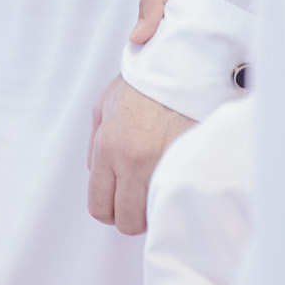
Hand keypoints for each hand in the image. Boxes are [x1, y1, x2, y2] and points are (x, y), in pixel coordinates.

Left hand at [87, 73, 192, 234]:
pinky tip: (178, 177)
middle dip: (132, 215)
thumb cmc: (143, 82)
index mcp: (109, 147)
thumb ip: (95, 143)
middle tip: (141, 198)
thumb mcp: (104, 104)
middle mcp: (133, 160)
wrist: (182, 64)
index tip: (120, 204)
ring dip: (155, 206)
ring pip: (153, 214)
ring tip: (161, 185)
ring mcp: (163, 163)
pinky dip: (176, 193)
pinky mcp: (189, 161)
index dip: (109, 211)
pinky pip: (177, 195)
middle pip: (126, 221)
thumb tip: (95, 172)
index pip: (99, 206)